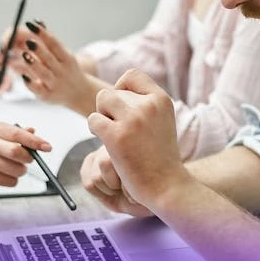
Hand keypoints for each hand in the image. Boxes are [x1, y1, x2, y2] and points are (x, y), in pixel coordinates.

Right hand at [0, 123, 51, 186]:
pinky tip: (6, 173)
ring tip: (15, 166)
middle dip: (28, 158)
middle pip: (17, 153)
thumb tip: (33, 131)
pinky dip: (13, 180)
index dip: (35, 141)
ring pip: (15, 170)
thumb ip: (16, 131)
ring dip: (21, 170)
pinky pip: (9, 182)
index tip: (46, 146)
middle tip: (28, 159)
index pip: (18, 134)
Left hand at [3, 21, 96, 114]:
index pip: (54, 43)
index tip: (31, 24)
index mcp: (67, 58)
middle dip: (39, 49)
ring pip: (44, 74)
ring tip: (24, 55)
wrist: (80, 93)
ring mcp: (55, 84)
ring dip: (34, 65)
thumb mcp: (63, 55)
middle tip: (28, 41)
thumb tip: (37, 21)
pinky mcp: (47, 96)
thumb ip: (49, 40)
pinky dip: (31, 83)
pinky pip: (38, 89)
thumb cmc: (67, 69)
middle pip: (49, 58)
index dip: (43, 33)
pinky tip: (23, 75)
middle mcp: (62, 71)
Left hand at [87, 69, 191, 208]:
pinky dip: (94, 129)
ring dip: (101, 116)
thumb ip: (145, 103)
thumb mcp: (161, 120)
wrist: (166, 185)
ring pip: (101, 100)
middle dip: (109, 108)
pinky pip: (93, 120)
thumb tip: (117, 89)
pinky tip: (106, 142)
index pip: (132, 75)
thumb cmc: (160, 156)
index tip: (122, 106)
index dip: (121, 88)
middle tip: (116, 127)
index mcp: (161, 99)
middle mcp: (148, 105)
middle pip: (112, 91)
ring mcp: (132, 120)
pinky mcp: (116, 136)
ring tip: (110, 132)